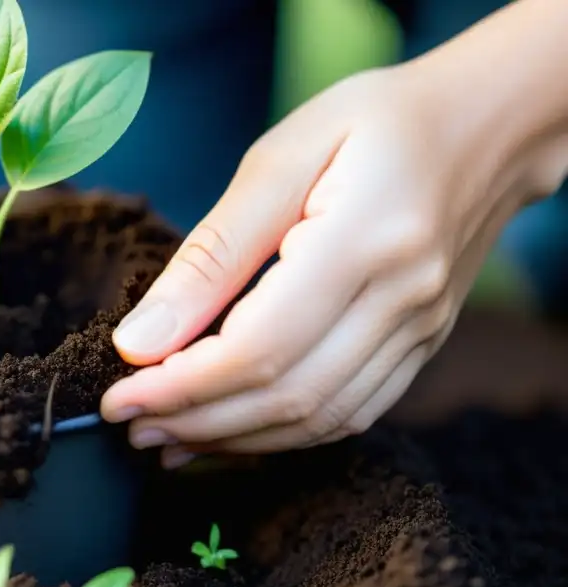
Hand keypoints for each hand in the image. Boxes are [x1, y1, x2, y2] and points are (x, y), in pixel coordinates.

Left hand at [101, 62, 565, 468]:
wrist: (489, 126)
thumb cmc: (373, 124)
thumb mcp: (279, 158)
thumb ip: (210, 255)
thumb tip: (140, 341)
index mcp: (365, 240)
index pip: (259, 348)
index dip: (181, 388)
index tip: (119, 398)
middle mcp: (403, 299)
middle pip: (285, 396)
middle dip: (195, 422)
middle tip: (130, 425)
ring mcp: (421, 332)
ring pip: (317, 421)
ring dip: (232, 441)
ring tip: (165, 439)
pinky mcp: (421, 347)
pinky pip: (349, 415)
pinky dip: (281, 436)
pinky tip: (229, 432)